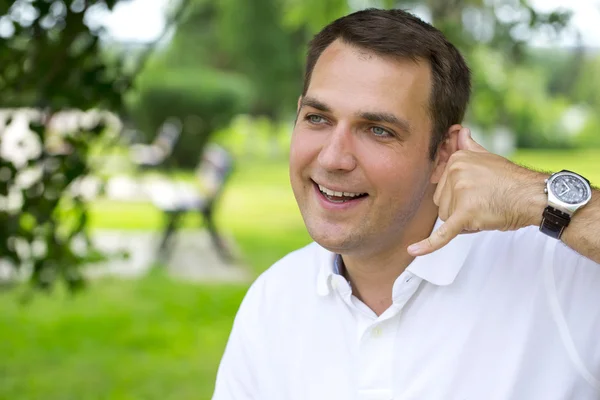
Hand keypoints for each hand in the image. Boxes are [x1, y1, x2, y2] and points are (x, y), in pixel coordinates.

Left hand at [407, 128, 545, 256]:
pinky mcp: (465, 213)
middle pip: (442, 204)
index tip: (478, 192)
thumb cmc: (512, 181)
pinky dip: (429, 245)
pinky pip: (444, 233)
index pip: (443, 188)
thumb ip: (468, 146)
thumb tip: (459, 131)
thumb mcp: (487, 157)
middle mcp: (455, 172)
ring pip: (447, 218)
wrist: (534, 196)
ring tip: (486, 211)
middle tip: (485, 203)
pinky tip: (413, 251)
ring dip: (464, 221)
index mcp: (456, 160)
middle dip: (461, 210)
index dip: (460, 196)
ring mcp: (460, 192)